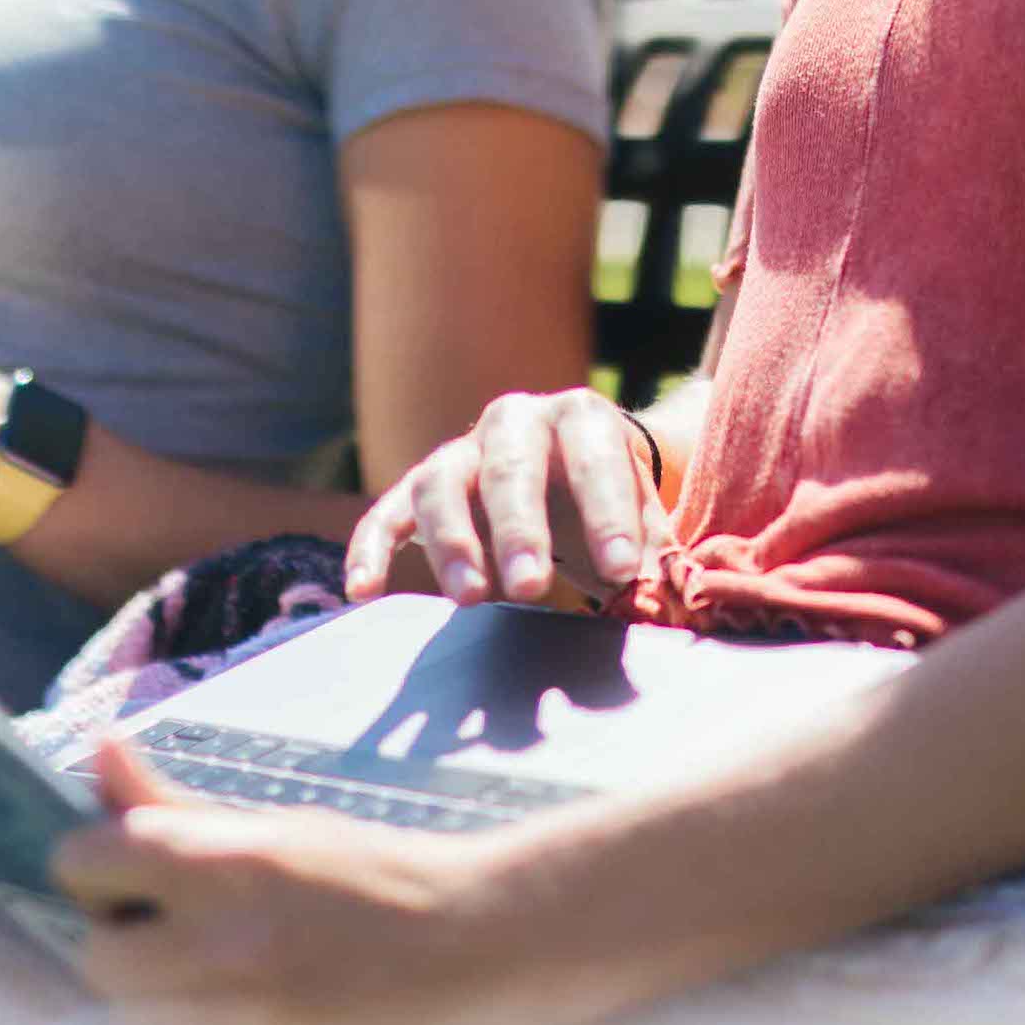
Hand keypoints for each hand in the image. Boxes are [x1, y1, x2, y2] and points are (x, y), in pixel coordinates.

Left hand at [56, 742, 599, 1024]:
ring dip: (164, 997)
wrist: (478, 954)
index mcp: (217, 866)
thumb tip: (100, 747)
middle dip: (129, 941)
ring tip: (235, 976)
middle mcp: (212, 950)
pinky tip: (269, 1016)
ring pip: (135, 1019)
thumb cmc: (374, 877)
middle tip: (189, 930)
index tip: (135, 873)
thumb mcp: (276, 828)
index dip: (104, 867)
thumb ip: (171, 801)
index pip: (81, 863)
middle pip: (96, 956)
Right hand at [342, 388, 666, 607]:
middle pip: (510, 466)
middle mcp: (516, 421)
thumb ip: (651, 559)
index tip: (622, 571)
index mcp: (583, 418)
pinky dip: (371, 549)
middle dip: (521, 528)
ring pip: (442, 485)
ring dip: (453, 542)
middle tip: (533, 587)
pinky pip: (386, 513)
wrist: (575, 474)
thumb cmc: (610, 505)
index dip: (609, 515)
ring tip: (472, 599)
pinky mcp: (420, 487)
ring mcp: (463, 452)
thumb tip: (661, 606)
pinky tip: (363, 591)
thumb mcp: (642, 522)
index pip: (596, 459)